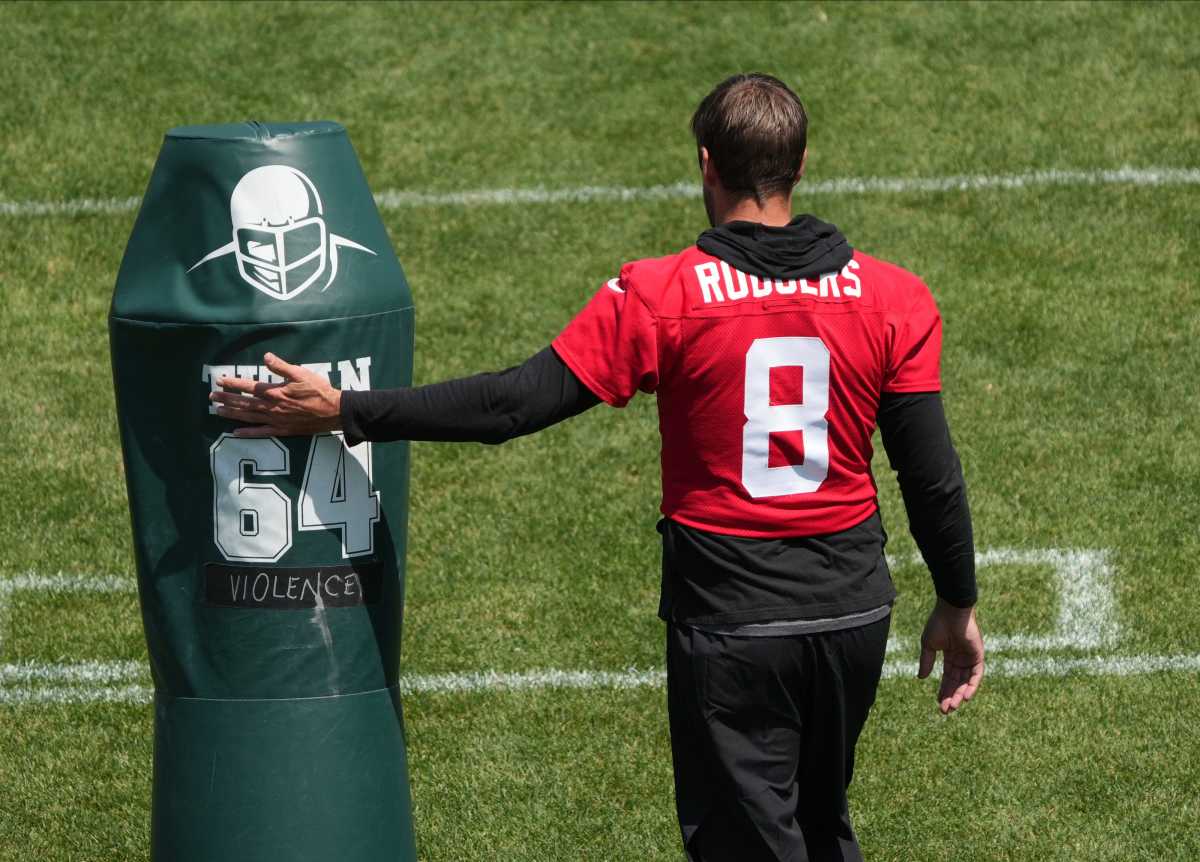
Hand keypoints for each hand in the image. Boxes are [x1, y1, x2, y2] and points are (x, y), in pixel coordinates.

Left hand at [210, 353, 342, 436]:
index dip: (234, 383)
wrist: (334, 412)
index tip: (220, 381)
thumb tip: (265, 357)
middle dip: (227, 399)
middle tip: (211, 397)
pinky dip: (248, 433)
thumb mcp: (302, 373)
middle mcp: (272, 407)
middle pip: (245, 402)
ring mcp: (276, 420)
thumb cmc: (319, 391)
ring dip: (232, 414)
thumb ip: (282, 366)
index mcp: (276, 391)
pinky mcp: (282, 430)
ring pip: (249, 416)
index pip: (250, 386)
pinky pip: (261, 432)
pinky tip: (235, 432)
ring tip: (217, 411)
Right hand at [918, 598, 983, 714]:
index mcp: (950, 656)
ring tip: (952, 707)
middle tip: (945, 711)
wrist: (951, 611)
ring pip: (967, 682)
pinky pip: (976, 675)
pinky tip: (964, 697)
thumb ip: (926, 661)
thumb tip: (921, 678)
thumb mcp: (928, 645)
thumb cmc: (938, 624)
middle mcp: (961, 659)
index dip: (943, 691)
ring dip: (960, 695)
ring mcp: (971, 658)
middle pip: (957, 683)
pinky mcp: (978, 656)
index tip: (938, 703)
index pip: (948, 678)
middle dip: (951, 697)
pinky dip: (972, 686)